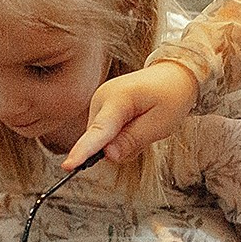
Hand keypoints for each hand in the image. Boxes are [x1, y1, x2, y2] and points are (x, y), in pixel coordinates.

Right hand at [62, 61, 198, 168]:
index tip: (68, 165)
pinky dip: (119, 136)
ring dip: (122, 142)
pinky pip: (104, 134)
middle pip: (100, 141)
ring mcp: (98, 101)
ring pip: (102, 140)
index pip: (98, 131)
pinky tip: (134, 123)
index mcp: (118, 98)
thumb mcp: (160, 124)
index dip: (82, 151)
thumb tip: (108, 156)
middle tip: (147, 132)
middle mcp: (101, 98)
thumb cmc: (170, 97)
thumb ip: (132, 140)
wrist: (173, 76)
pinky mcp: (99, 107)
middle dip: (121, 147)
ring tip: (143, 124)